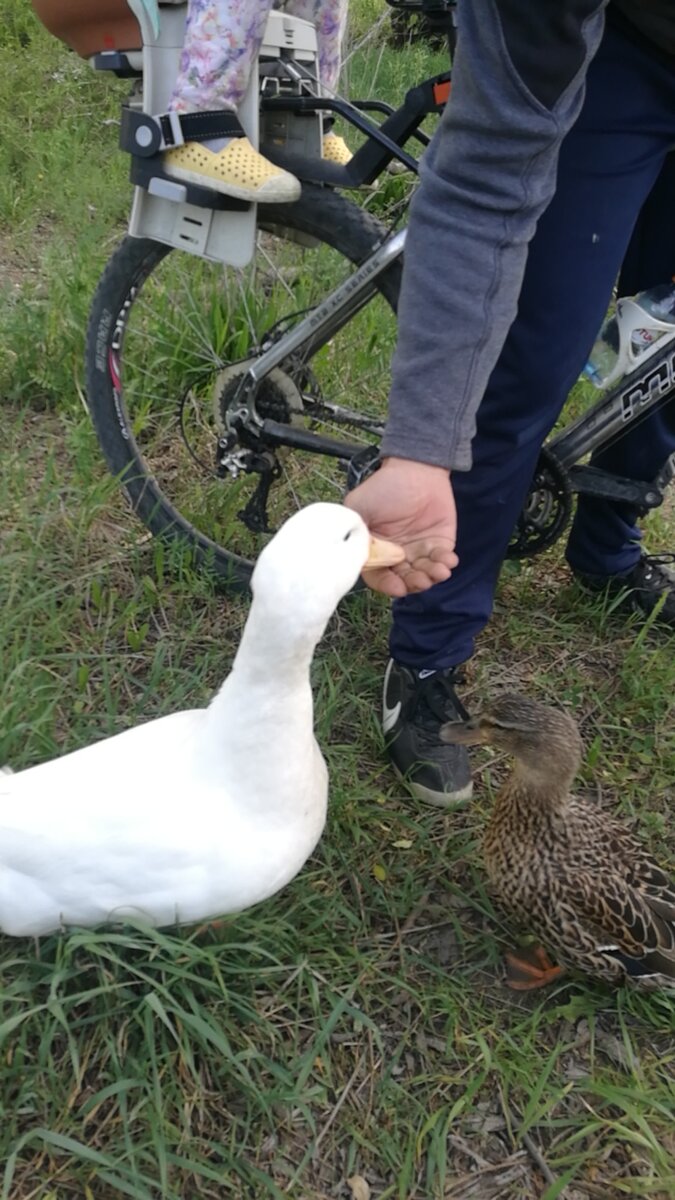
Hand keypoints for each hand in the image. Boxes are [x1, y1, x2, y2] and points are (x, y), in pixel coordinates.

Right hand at [345, 457, 457, 596]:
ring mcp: (419, 550)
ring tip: (438, 572)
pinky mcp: (440, 543)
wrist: (416, 467)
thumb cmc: (384, 487)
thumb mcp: (359, 507)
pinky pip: (443, 559)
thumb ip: (355, 533)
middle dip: (413, 583)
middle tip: (420, 580)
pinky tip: (448, 561)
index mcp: (376, 549)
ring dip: (431, 577)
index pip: (379, 575)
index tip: (397, 587)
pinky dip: (446, 564)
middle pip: (404, 579)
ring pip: (424, 574)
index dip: (387, 584)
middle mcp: (397, 554)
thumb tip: (355, 558)